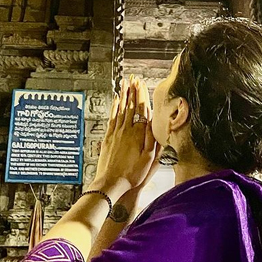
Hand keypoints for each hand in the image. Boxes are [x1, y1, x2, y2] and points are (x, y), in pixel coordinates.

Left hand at [92, 77, 157, 192]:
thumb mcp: (148, 159)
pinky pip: (112, 117)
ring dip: (124, 95)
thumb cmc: (132, 174)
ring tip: (125, 83)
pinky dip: (114, 107)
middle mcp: (126, 130)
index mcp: (137, 134)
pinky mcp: (108, 137)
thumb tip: (152, 123)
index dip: (141, 95)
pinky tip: (116, 100)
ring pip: (121, 109)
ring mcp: (116, 133)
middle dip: (132, 91)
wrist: (111, 182)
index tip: (141, 84)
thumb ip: (151, 140)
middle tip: (133, 79)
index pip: (140, 110)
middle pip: (130, 106)